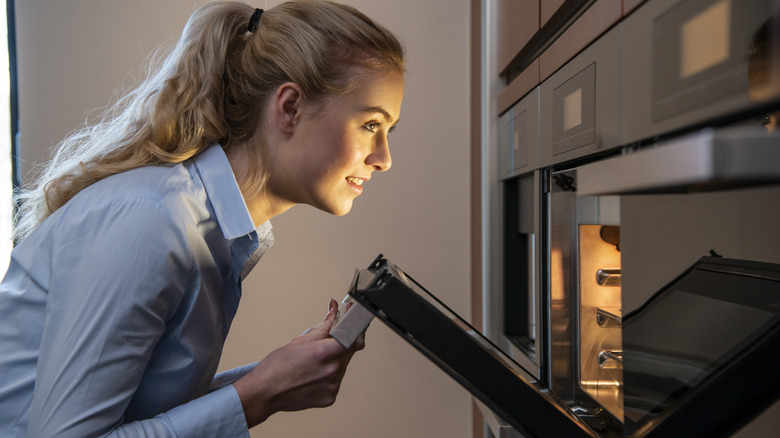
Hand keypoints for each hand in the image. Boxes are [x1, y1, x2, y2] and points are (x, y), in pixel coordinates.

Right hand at [233, 299, 365, 426]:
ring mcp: (332, 386)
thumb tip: (334, 311)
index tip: (355, 326)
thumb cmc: (277, 367)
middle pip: (348, 352)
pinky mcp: (330, 398)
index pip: (354, 338)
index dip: (357, 331)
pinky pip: (335, 382)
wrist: (264, 393)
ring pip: (342, 367)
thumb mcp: (300, 340)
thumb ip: (323, 326)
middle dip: (341, 345)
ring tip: (313, 364)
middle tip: (325, 344)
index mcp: (324, 353)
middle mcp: (332, 370)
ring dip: (334, 361)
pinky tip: (313, 376)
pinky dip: (328, 377)